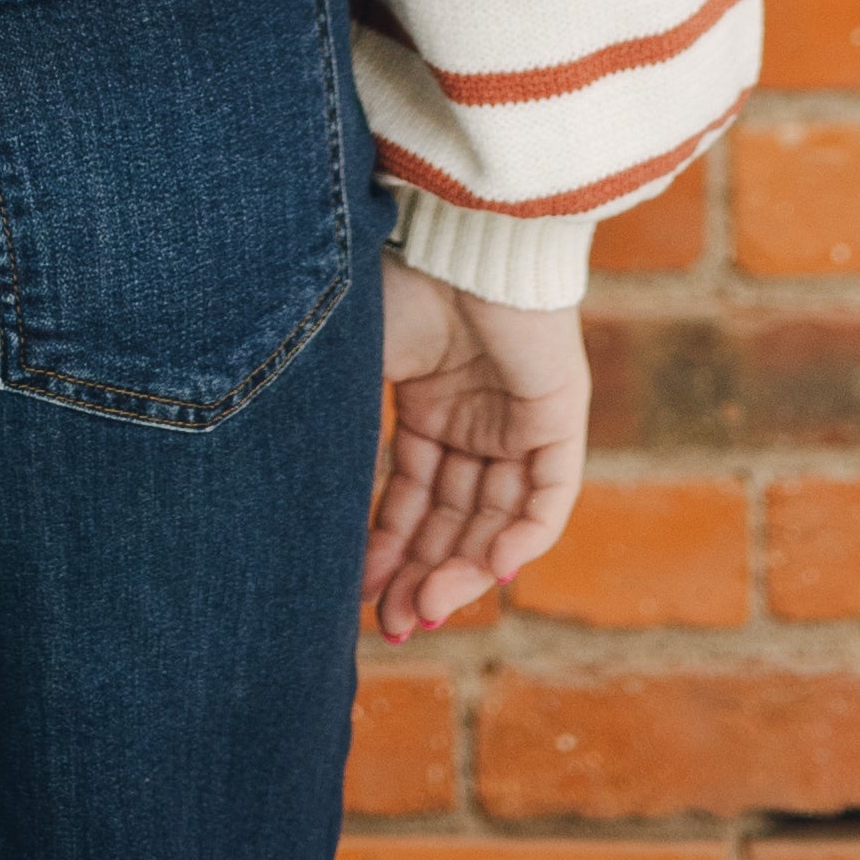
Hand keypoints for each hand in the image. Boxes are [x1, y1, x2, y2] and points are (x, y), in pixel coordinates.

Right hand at [363, 260, 589, 643]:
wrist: (454, 232)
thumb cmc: (398, 283)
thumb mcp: (358, 370)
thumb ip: (344, 435)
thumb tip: (299, 507)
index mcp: (430, 407)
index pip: (413, 499)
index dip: (390, 551)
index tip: (360, 599)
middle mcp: (477, 422)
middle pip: (455, 521)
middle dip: (423, 576)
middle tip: (394, 627)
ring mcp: (519, 422)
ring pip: (497, 519)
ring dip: (463, 569)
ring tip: (426, 611)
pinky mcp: (559, 416)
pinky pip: (548, 496)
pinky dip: (522, 538)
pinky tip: (488, 572)